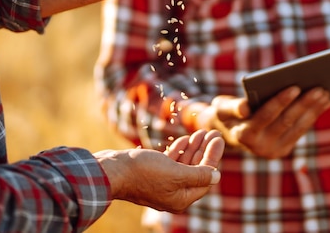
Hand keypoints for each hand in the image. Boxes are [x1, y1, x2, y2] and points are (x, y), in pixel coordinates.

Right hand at [94, 129, 223, 212]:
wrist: (111, 171)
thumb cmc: (143, 172)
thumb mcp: (176, 174)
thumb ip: (198, 175)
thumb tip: (216, 176)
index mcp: (181, 198)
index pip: (205, 177)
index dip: (213, 157)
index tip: (218, 138)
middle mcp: (173, 194)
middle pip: (196, 171)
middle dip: (204, 151)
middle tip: (212, 134)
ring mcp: (161, 184)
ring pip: (183, 166)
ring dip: (192, 149)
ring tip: (200, 133)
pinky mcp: (151, 175)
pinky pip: (170, 164)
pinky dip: (178, 151)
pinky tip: (183, 140)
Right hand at [199, 88, 329, 158]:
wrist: (229, 133)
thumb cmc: (226, 114)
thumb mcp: (221, 108)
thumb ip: (232, 106)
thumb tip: (245, 107)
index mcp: (244, 135)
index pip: (265, 116)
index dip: (280, 101)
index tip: (295, 87)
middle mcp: (259, 147)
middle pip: (286, 121)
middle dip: (304, 104)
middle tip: (320, 88)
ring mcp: (273, 151)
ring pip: (298, 127)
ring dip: (314, 110)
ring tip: (326, 93)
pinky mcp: (284, 149)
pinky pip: (301, 130)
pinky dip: (313, 115)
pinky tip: (323, 103)